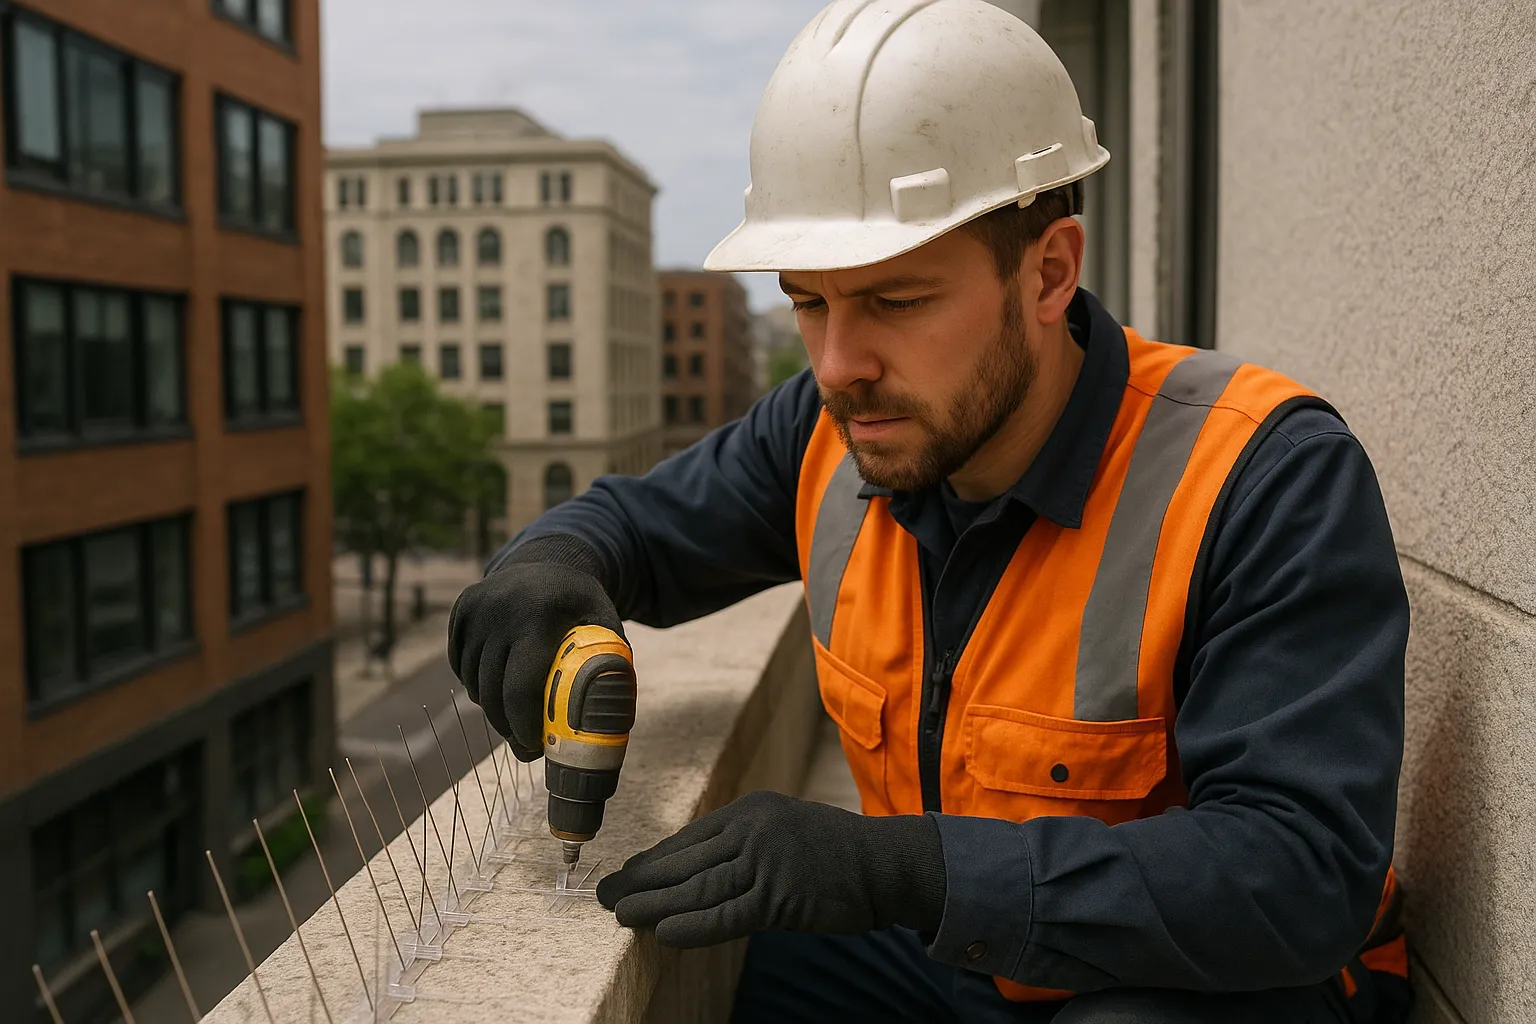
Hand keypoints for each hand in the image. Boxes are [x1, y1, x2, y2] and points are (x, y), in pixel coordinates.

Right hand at [447, 539, 623, 760]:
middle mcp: (503, 608)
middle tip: (524, 745)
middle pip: (492, 692)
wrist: (549, 559)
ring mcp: (478, 607)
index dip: (524, 725)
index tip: (534, 747)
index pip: (521, 687)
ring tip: (514, 716)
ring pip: (473, 682)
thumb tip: (605, 726)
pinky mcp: (461, 609)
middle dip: (507, 727)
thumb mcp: (605, 626)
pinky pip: (459, 665)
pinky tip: (498, 685)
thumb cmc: (581, 606)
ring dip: (491, 708)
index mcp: (542, 615)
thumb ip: (608, 669)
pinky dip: (475, 683)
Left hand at [595, 790, 946, 947]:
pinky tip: (664, 932)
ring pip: (697, 887)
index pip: (688, 838)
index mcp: (750, 810)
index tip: (625, 873)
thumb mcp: (782, 830)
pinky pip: (726, 914)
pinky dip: (692, 924)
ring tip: (622, 915)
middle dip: (641, 880)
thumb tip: (693, 870)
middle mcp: (753, 829)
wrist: (884, 865)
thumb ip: (742, 844)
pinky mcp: (780, 895)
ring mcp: (767, 861)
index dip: (653, 859)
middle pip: (684, 861)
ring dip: (654, 903)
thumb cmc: (834, 853)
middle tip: (604, 895)